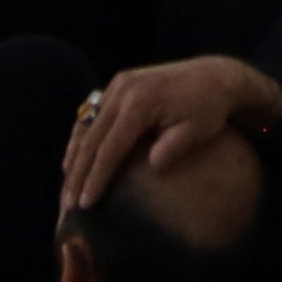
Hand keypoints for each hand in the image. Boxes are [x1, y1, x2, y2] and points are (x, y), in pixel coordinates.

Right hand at [59, 57, 281, 215]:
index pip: (109, 149)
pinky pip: (92, 114)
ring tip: (67, 187)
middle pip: (90, 139)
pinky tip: (75, 160)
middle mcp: (123, 90)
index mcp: (140, 103)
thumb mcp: (199, 129)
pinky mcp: (119, 84)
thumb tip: (154, 166)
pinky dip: (82, 138)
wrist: (215, 76)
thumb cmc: (209, 108)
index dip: (95, 179)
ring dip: (74, 156)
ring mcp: (118, 84)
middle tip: (67, 204)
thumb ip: (176, 146)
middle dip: (77, 174)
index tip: (85, 205)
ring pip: (86, 126)